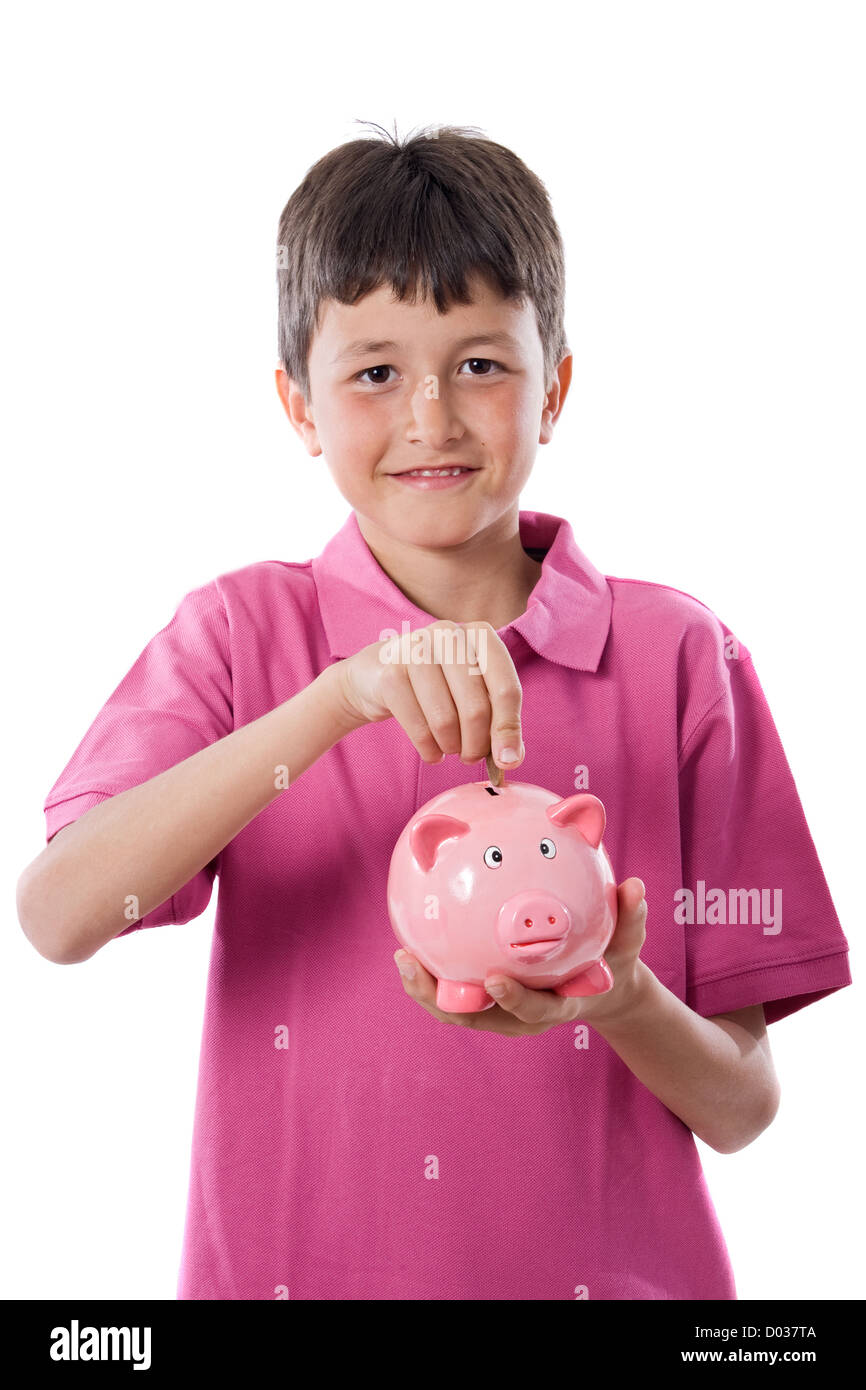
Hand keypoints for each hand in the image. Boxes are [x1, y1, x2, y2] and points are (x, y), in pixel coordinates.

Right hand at [333, 619, 524, 771]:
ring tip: (449, 749)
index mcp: (480, 635)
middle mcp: (449, 634)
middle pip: (476, 708)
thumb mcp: (475, 696)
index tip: (507, 761)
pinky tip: (431, 751)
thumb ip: (500, 724)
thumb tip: (510, 759)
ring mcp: (416, 649)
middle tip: (471, 757)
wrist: (378, 674)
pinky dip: (428, 749)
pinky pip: (418, 727)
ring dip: (451, 747)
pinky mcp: (391, 672)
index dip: (508, 730)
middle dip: (476, 744)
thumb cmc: (439, 685)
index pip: (506, 688)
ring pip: (445, 720)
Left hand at [394, 877, 648, 1036]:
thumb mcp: (626, 943)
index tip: (493, 980)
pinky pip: (454, 992)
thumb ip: (630, 918)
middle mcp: (525, 1015)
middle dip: (443, 1001)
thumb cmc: (611, 960)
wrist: (600, 988)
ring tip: (402, 958)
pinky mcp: (488, 1001)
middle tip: (414, 968)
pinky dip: (432, 975)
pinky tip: (412, 944)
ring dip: (426, 990)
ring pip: (458, 1010)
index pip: (534, 1010)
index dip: (513, 1001)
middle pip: (479, 1018)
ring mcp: (503, 1011)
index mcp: (559, 1005)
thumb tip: (635, 887)